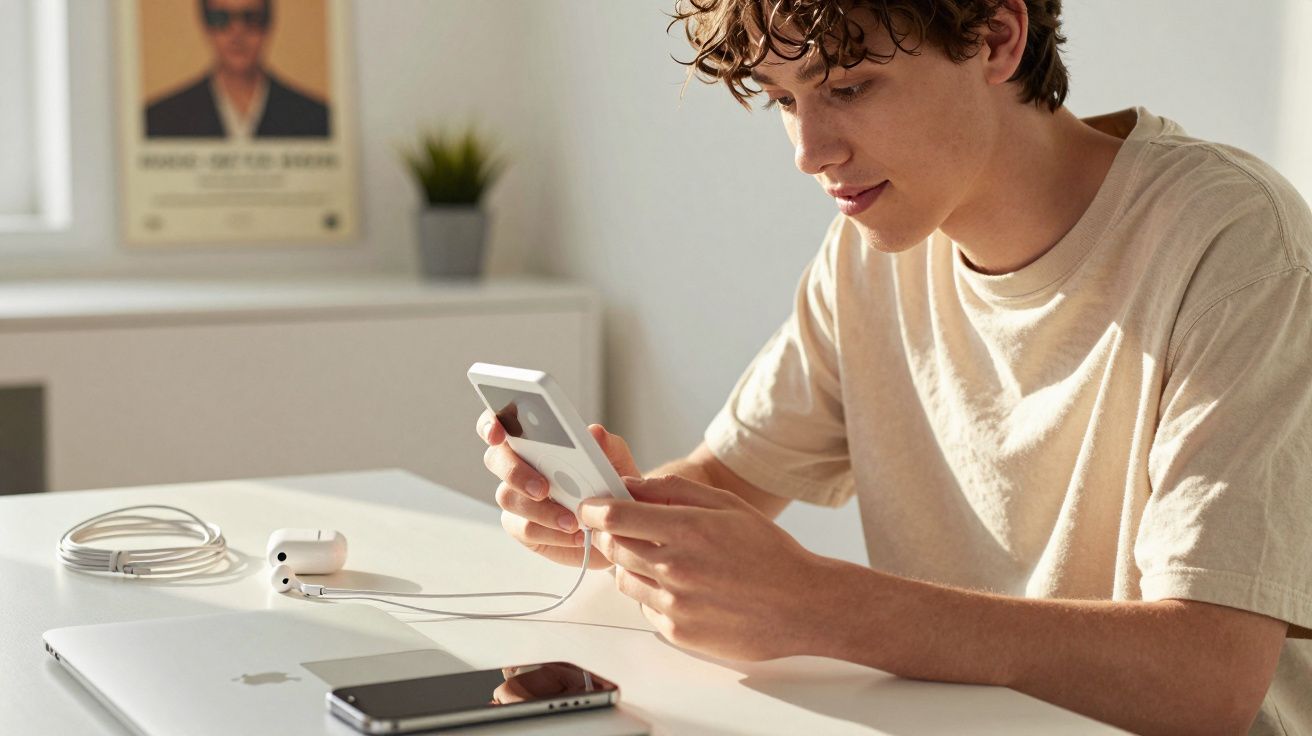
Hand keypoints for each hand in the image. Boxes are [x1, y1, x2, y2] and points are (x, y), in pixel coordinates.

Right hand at [477, 408, 639, 568]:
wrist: (617, 523)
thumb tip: (593, 432)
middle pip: (496, 459)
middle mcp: (519, 464)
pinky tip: (575, 534)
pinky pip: (524, 528)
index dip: (492, 424)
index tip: (499, 433)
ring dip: (541, 510)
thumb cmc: (609, 483)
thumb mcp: (616, 461)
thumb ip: (607, 445)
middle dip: (515, 472)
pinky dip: (551, 533)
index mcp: (535, 438)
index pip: (502, 421)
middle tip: (543, 488)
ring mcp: (517, 497)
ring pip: (509, 497)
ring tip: (573, 520)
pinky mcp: (522, 527)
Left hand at [578, 475, 832, 660]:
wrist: (802, 605)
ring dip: (630, 565)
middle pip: (612, 547)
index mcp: (687, 530)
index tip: (589, 507)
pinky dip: (652, 594)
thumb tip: (631, 484)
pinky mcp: (678, 631)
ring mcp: (674, 604)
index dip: (594, 509)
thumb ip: (674, 491)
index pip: (614, 517)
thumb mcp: (727, 505)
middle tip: (623, 529)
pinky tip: (681, 588)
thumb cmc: (768, 552)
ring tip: (660, 559)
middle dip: (609, 534)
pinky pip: (644, 607)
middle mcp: (675, 568)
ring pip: (623, 579)